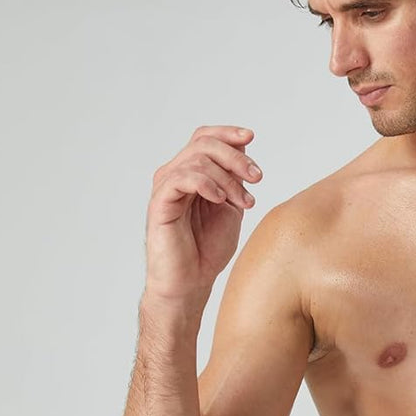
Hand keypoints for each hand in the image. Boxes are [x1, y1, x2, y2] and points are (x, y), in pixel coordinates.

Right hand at [144, 124, 262, 303]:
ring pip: (196, 160)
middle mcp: (175, 175)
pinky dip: (206, 184)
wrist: (191, 282)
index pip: (204, 138)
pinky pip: (181, 178)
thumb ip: (234, 179)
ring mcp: (165, 188)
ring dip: (227, 178)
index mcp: (191, 174)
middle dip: (235, 158)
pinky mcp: (159, 203)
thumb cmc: (207, 249)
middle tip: (257, 178)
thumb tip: (243, 148)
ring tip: (243, 201)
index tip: (251, 137)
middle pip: (203, 144)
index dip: (227, 133)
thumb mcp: (230, 207)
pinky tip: (220, 200)